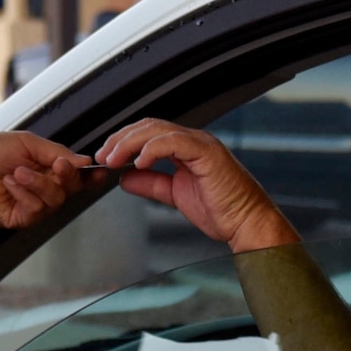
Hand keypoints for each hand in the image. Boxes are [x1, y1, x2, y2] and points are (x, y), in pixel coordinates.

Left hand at [0, 131, 94, 229]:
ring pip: (55, 200)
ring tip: (18, 172)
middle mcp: (42, 186)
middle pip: (71, 188)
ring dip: (38, 184)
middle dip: (66, 176)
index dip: (89, 175)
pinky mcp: (19, 217)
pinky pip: (35, 210)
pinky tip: (10, 184)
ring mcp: (31, 203)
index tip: (97, 170)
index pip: (76, 174)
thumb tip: (82, 160)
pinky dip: (25, 195)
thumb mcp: (25, 143)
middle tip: (55, 166)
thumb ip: (55, 151)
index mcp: (46, 166)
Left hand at [96, 119, 296, 252]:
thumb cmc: (222, 211)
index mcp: (186, 148)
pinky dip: (152, 149)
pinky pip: (174, 142)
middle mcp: (193, 141)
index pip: (148, 132)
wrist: (248, 224)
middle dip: (120, 139)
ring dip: (129, 143)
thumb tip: (126, 177)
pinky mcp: (207, 152)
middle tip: (103, 156)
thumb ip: (151, 184)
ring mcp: (201, 143)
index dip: (123, 141)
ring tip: (113, 159)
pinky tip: (139, 162)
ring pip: (157, 130)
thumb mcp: (175, 195)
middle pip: (148, 126)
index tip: (105, 157)